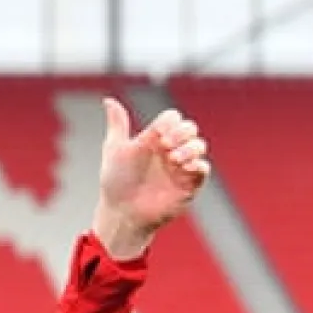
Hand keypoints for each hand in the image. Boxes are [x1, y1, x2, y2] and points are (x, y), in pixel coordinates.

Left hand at [91, 98, 210, 259]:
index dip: (169, 121)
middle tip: (166, 145)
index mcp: (154, 139)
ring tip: (174, 158)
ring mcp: (180, 167)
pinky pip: (203, 169)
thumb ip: (118, 125)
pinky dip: (198, 164)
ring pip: (199, 146)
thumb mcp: (115, 149)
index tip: (156, 134)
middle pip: (190, 128)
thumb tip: (109, 100)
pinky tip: (183, 167)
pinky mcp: (188, 185)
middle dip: (182, 132)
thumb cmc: (116, 181)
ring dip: (190, 147)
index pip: (173, 118)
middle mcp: (170, 150)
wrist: (121, 212)